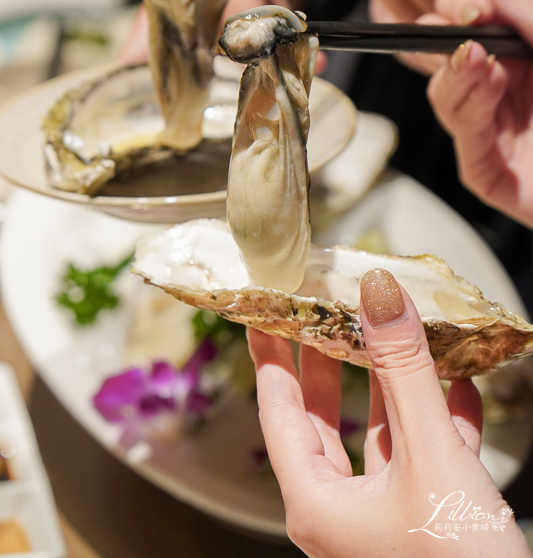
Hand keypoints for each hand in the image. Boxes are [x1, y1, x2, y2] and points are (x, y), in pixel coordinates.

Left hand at [248, 267, 528, 557]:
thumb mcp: (429, 457)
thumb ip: (404, 372)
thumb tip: (379, 293)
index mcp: (316, 504)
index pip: (278, 410)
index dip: (271, 356)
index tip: (265, 312)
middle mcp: (342, 514)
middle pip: (324, 421)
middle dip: (328, 364)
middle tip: (323, 314)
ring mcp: (385, 521)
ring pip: (380, 438)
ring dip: (393, 388)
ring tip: (395, 336)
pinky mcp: (426, 525)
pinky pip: (423, 460)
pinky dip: (437, 420)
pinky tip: (459, 388)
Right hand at [426, 0, 532, 227]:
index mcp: (526, 48)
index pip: (469, 15)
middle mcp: (512, 84)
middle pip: (446, 51)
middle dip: (446, 30)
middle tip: (468, 20)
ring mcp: (501, 128)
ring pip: (445, 91)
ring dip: (454, 69)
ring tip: (479, 57)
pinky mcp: (493, 171)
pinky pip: (463, 137)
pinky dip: (465, 106)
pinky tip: (488, 84)